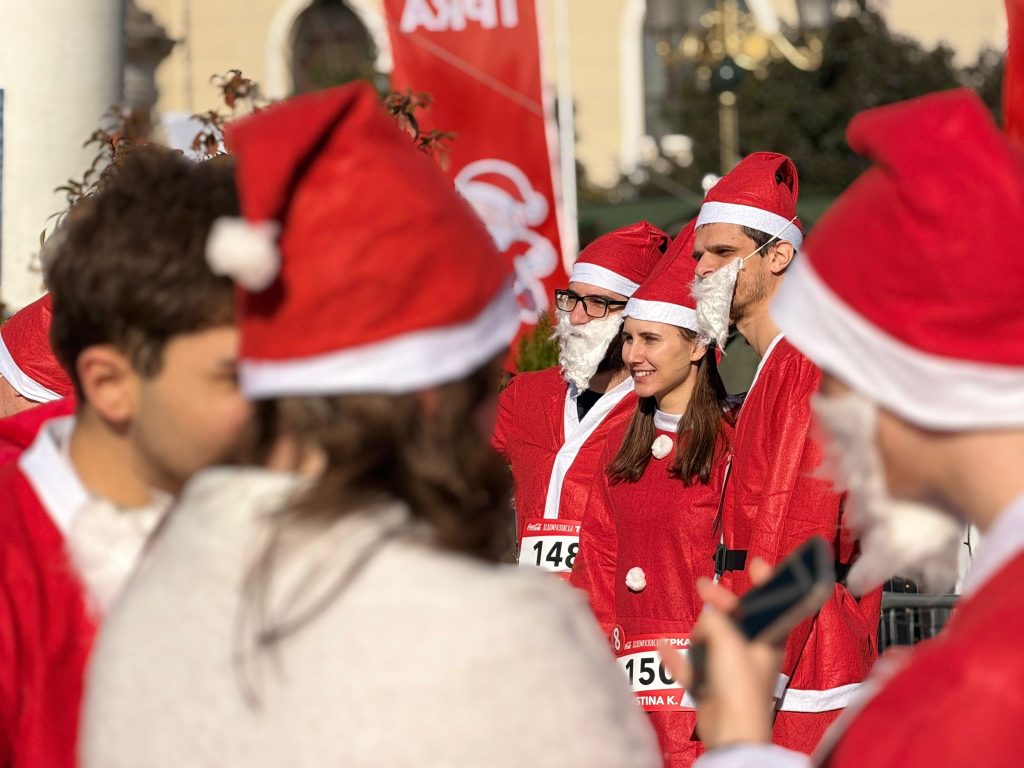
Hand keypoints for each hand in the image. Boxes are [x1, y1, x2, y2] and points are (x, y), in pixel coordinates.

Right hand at [658, 558, 782, 749]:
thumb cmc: (740, 684)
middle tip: (703, 586)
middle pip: (735, 619)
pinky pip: (689, 666)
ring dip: (698, 637)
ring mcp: (729, 669)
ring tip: (698, 645)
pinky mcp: (710, 686)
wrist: (730, 729)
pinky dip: (677, 657)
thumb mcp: (728, 640)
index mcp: (767, 640)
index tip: (756, 563)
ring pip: (710, 640)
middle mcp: (751, 652)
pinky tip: (663, 647)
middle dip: (720, 602)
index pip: (770, 605)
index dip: (765, 582)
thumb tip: (705, 620)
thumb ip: (714, 621)